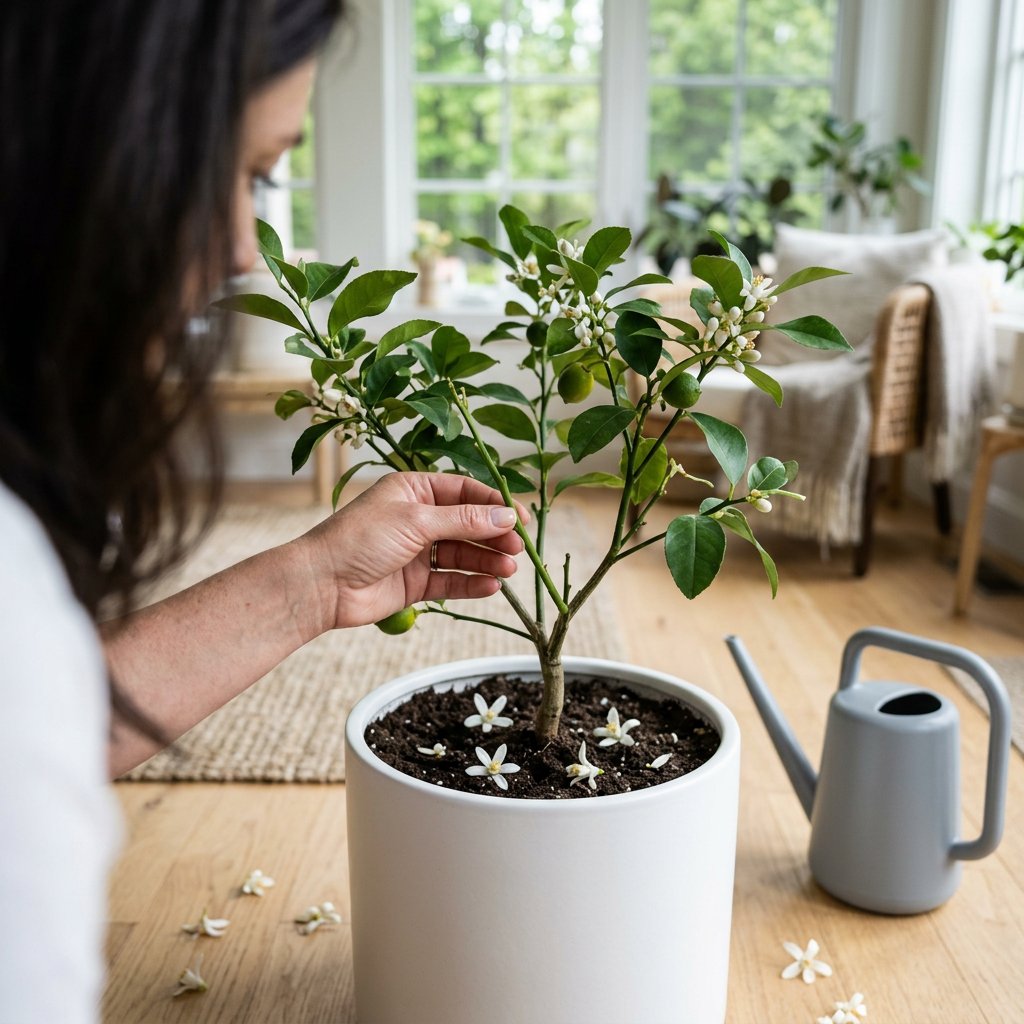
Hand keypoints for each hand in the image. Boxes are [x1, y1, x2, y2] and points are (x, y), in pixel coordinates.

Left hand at [297, 472, 529, 630]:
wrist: (321, 584)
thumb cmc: (361, 538)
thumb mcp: (416, 520)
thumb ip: (464, 520)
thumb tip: (506, 516)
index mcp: (414, 490)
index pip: (465, 491)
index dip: (495, 503)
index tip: (522, 518)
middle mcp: (418, 518)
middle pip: (468, 524)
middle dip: (495, 534)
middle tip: (519, 548)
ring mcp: (417, 551)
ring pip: (462, 554)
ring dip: (487, 560)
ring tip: (509, 569)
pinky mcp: (415, 583)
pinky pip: (450, 581)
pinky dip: (471, 583)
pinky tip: (491, 586)